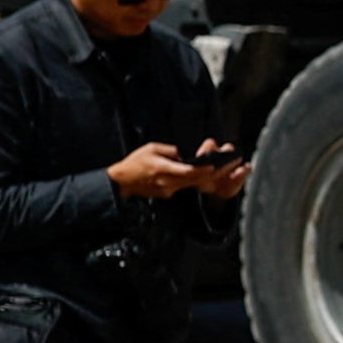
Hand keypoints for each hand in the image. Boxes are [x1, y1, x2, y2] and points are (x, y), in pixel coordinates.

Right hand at [110, 141, 245, 202]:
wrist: (122, 181)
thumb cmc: (135, 163)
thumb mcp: (152, 148)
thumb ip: (170, 151)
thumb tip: (183, 155)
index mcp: (162, 169)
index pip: (186, 171)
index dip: (200, 170)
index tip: (212, 166)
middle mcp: (166, 182)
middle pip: (192, 179)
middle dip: (207, 174)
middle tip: (220, 168)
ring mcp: (167, 190)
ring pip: (189, 184)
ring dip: (200, 178)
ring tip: (212, 170)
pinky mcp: (166, 194)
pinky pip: (181, 187)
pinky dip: (189, 181)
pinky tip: (195, 175)